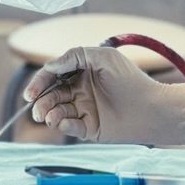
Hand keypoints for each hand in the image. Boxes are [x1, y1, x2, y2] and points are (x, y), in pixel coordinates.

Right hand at [24, 46, 184, 144]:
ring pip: (56, 112)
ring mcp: (83, 110)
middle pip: (50, 95)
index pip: (52, 76)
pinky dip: (63, 125)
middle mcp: (79, 91)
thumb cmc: (131, 80)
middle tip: (36, 110)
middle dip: (40, 102)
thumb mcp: (102, 57)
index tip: (31, 92)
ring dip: (49, 114)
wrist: (154, 109)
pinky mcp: (89, 129)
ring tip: (49, 118)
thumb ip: (74, 56)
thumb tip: (49, 66)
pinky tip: (64, 123)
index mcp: (80, 73)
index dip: (39, 83)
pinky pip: (70, 127)